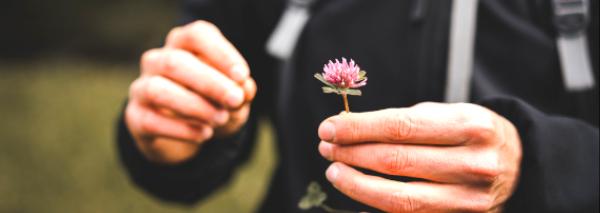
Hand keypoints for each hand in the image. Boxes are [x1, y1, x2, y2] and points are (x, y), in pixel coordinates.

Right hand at [125, 20, 255, 163]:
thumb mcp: (233, 97)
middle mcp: (157, 61)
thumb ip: (241, 90)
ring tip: (220, 119)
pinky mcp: (135, 117)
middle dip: (209, 82)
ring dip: (194, 105)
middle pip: (175, 62)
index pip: (197, 35)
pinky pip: (152, 121)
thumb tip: (245, 88)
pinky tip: (204, 134)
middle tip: (235, 100)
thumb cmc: (212, 102)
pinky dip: (182, 130)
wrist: (187, 134)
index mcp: (183, 44)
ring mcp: (141, 88)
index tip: (242, 75)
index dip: (220, 53)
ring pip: (158, 90)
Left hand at [317, 102, 521, 211]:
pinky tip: (358, 197)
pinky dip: (377, 209)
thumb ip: (405, 121)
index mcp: (470, 126)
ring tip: (334, 172)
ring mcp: (469, 199)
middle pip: (396, 162)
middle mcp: (473, 164)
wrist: (519, 163)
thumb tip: (350, 130)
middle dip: (352, 154)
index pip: (400, 128)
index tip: (329, 127)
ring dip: (358, 185)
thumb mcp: (449, 113)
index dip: (358, 129)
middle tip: (326, 147)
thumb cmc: (473, 132)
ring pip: (400, 198)